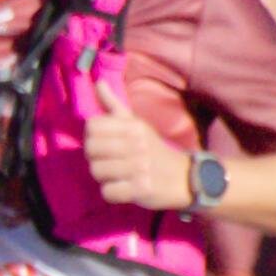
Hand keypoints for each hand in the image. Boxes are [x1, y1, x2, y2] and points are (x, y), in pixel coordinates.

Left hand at [83, 88, 197, 212]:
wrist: (185, 178)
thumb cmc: (153, 149)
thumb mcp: (137, 125)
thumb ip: (114, 105)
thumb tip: (98, 82)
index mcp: (133, 127)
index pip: (92, 126)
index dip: (93, 136)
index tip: (106, 144)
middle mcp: (136, 144)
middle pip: (90, 149)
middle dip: (96, 158)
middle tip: (111, 162)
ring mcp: (139, 167)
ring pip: (96, 171)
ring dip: (104, 177)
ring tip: (119, 175)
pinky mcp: (141, 189)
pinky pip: (107, 192)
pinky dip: (113, 193)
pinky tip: (124, 188)